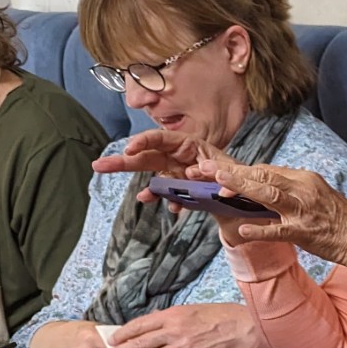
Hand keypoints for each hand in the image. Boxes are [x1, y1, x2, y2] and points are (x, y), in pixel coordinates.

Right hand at [91, 130, 260, 237]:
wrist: (247, 194)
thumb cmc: (238, 175)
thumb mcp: (232, 169)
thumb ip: (214, 171)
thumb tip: (193, 174)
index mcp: (188, 145)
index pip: (160, 139)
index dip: (143, 142)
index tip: (129, 150)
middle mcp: (178, 158)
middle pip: (147, 157)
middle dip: (124, 162)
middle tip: (99, 166)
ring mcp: (178, 175)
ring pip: (155, 178)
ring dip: (146, 188)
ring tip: (140, 198)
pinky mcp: (181, 191)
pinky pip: (169, 196)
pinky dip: (168, 202)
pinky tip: (171, 208)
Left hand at [103, 304, 257, 347]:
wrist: (241, 328)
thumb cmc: (219, 316)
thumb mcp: (190, 309)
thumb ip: (170, 317)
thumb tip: (153, 323)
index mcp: (171, 315)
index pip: (139, 325)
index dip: (123, 333)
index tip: (113, 339)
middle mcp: (173, 331)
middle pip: (140, 343)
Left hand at [202, 161, 346, 266]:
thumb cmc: (340, 219)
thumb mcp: (316, 195)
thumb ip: (290, 190)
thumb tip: (262, 188)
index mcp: (304, 179)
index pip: (267, 170)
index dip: (241, 171)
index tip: (218, 171)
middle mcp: (303, 190)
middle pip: (263, 177)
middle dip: (232, 173)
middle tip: (206, 169)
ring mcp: (303, 211)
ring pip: (268, 195)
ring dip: (241, 189)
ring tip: (218, 186)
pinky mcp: (304, 233)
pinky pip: (278, 230)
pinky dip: (259, 229)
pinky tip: (242, 229)